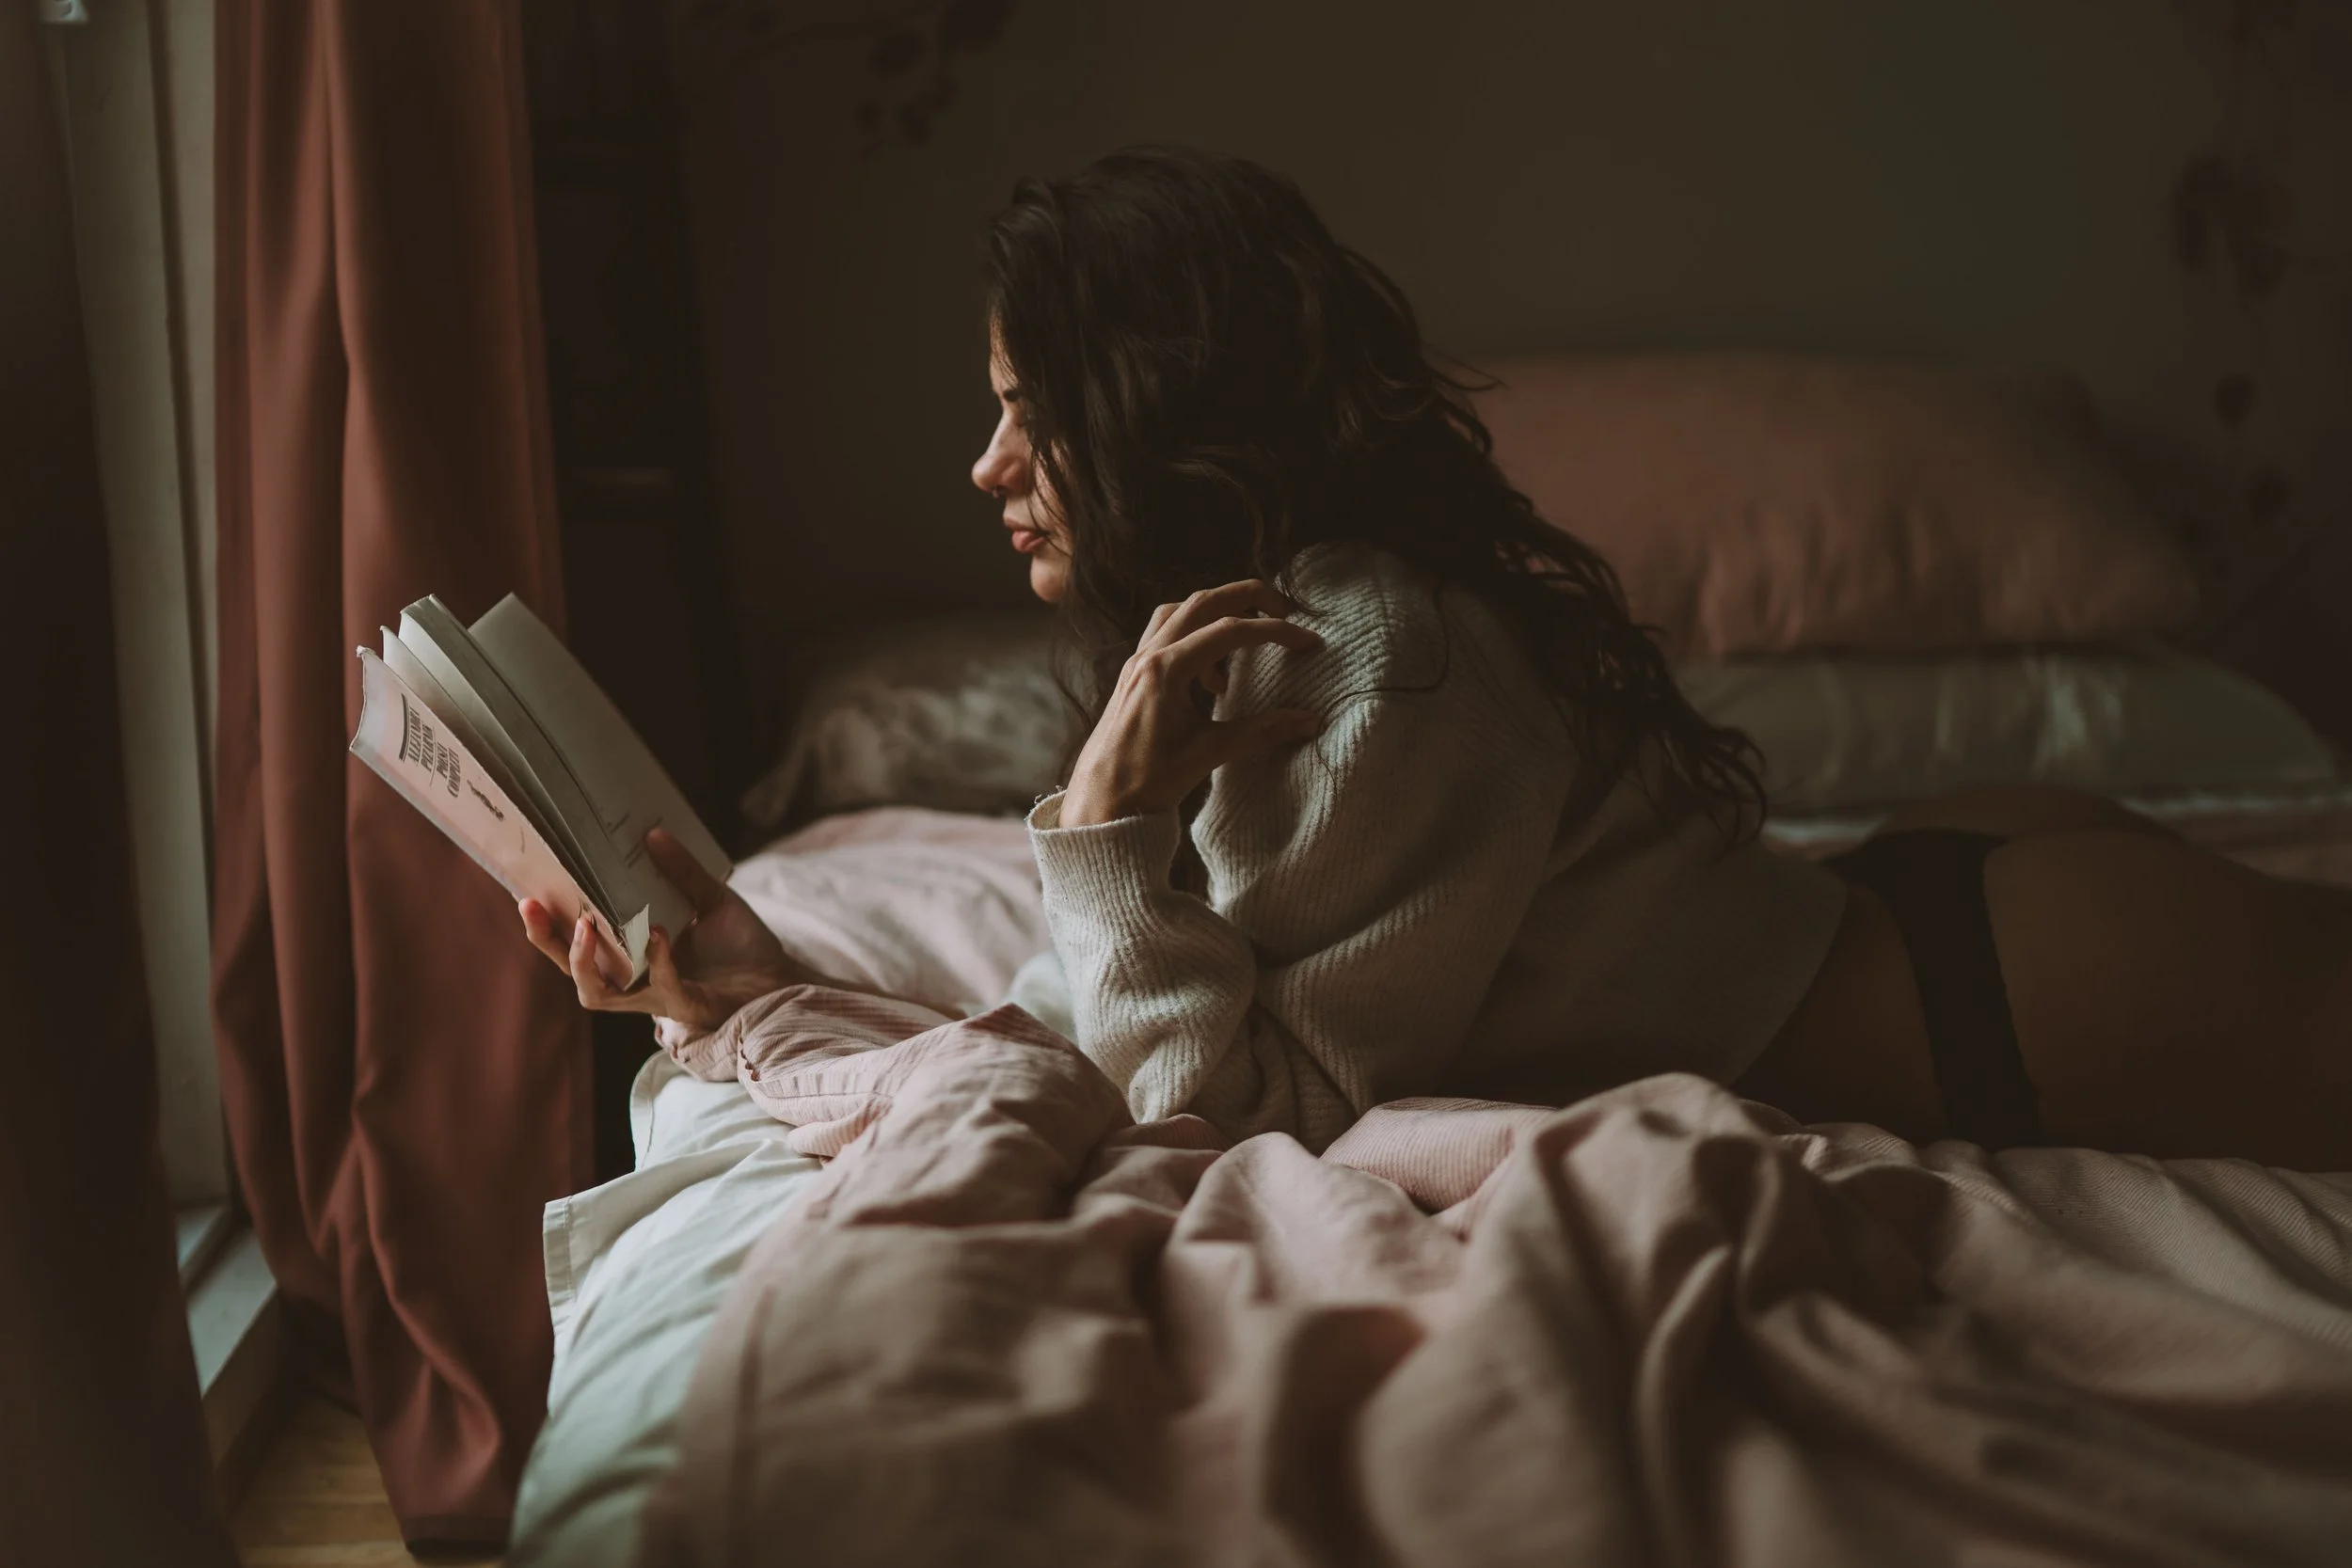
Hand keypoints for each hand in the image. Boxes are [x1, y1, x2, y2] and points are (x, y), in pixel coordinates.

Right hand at [519, 827, 802, 1032]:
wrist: (781, 979)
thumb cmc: (742, 944)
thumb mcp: (711, 897)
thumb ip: (682, 871)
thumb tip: (652, 833)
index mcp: (632, 953)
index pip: (576, 942)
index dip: (547, 923)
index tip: (526, 890)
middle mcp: (635, 980)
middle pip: (574, 971)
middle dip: (548, 942)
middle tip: (533, 906)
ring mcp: (656, 998)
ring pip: (600, 994)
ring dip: (586, 962)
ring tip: (588, 925)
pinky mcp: (686, 1007)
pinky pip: (661, 990)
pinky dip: (657, 962)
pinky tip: (658, 934)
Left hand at [1060, 579, 1323, 827]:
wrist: (1101, 801)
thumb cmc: (1148, 779)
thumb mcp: (1210, 753)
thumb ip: (1262, 731)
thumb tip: (1309, 720)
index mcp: (1167, 669)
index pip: (1231, 631)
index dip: (1276, 632)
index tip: (1308, 641)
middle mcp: (1148, 655)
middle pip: (1203, 602)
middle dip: (1248, 597)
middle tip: (1284, 609)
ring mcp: (1137, 662)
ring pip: (1180, 612)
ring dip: (1217, 613)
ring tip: (1247, 639)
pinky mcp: (1133, 675)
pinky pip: (1165, 636)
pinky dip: (1195, 638)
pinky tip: (1213, 679)